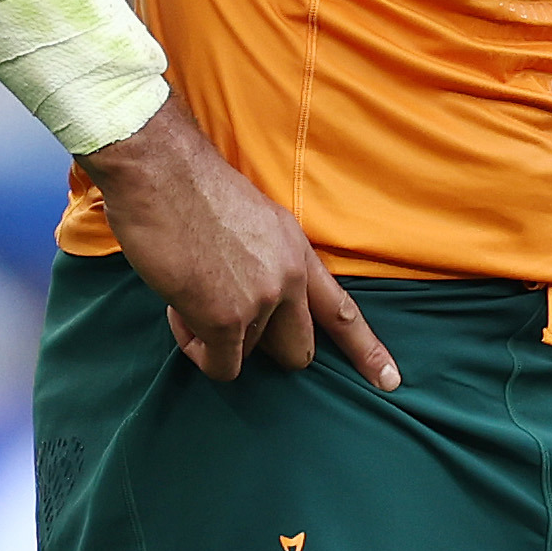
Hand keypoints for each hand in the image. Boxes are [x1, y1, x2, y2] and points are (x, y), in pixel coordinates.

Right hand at [83, 96, 400, 388]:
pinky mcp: (226, 318)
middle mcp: (289, 277)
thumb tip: (255, 309)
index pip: (342, 311)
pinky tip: (180, 310)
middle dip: (265, 349)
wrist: (161, 171)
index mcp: (298, 251)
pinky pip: (221, 365)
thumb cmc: (191, 191)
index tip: (390, 380)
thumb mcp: (253, 223)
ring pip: (247, 354)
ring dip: (215, 336)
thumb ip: (267, 265)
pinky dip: (197, 350)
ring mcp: (262, 300)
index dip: (367, 350)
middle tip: (224, 320)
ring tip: (189, 290)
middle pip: (298, 351)